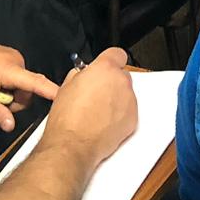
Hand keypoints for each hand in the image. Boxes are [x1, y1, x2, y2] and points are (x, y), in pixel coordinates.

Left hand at [0, 33, 59, 132]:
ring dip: (6, 91)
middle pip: (26, 88)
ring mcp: (9, 55)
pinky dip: (3, 82)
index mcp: (9, 69)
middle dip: (13, 99)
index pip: (36, 82)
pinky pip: (12, 74)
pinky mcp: (4, 53)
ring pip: (18, 83)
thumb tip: (12, 126)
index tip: (67, 97)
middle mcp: (15, 59)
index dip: (51, 91)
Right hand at [44, 49, 137, 164]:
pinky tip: (103, 124)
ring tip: (97, 114)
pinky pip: (129, 111)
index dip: (109, 61)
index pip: (117, 54)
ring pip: (125, 94)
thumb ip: (80, 74)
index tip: (104, 69)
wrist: (73, 145)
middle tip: (96, 96)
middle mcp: (121, 81)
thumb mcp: (65, 87)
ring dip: (116, 100)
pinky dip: (120, 116)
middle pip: (121, 75)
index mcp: (104, 69)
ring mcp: (129, 100)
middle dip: (111, 83)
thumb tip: (84, 74)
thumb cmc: (67, 119)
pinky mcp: (133, 118)